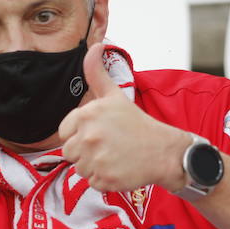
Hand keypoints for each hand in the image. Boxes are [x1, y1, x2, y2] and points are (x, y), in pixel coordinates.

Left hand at [58, 44, 191, 192]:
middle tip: (109, 146)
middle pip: (69, 152)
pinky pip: (91, 183)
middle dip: (86, 152)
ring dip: (94, 166)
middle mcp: (89, 136)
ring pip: (79, 169)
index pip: (64, 133)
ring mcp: (96, 159)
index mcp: (86, 115)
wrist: (165, 151)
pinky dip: (104, 180)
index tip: (100, 133)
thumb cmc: (137, 124)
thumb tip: (95, 46)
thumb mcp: (115, 96)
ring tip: (115, 157)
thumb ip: (97, 73)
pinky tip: (119, 169)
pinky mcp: (104, 178)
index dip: (80, 135)